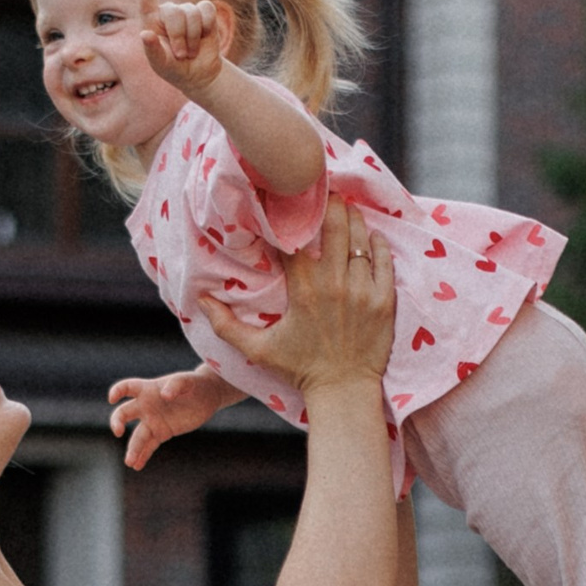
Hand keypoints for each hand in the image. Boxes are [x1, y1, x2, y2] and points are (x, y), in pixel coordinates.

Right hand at [107, 365, 234, 471]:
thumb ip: (175, 385)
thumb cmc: (195, 384)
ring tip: (130, 462)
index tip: (112, 399)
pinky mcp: (162, 433)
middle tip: (117, 432)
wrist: (207, 397)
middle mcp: (146, 406)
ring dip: (133, 449)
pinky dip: (143, 455)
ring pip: (138, 436)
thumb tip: (164, 395)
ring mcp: (153, 421)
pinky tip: (137, 466)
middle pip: (124, 414)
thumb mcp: (187, 381)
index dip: (117, 391)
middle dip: (117, 422)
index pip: (127, 388)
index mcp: (148, 390)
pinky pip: (150, 445)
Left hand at [137, 0, 230, 109]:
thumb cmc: (174, 70)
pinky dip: (208, 26)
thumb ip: (153, 51)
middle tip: (182, 55)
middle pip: (175, 12)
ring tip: (191, 52)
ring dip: (194, 37)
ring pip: (192, 12)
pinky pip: (207, 10)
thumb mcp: (161, 65)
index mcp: (151, 21)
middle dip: (180, 36)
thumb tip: (145, 34)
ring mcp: (186, 11)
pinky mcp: (204, 12)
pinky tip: (205, 37)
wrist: (199, 73)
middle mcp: (168, 12)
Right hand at [201, 196, 393, 394]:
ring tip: (346, 206)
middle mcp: (333, 284)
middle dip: (328, 204)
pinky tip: (370, 234)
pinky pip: (383, 259)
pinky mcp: (384, 301)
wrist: (343, 392)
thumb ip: (226, 324)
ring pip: (359, 238)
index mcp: (302, 290)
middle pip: (332, 226)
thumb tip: (200, 300)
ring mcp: (362, 291)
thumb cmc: (299, 370)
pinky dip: (377, 243)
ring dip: (352, 218)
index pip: (295, 238)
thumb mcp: (258, 349)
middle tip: (324, 193)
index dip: (290, 218)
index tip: (288, 205)